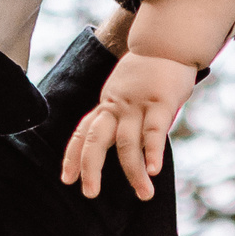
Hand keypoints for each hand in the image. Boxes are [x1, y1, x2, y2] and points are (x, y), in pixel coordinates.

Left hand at [62, 53, 196, 199]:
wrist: (168, 41)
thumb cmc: (150, 71)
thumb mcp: (127, 92)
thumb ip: (124, 115)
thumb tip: (128, 145)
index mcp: (108, 104)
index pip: (83, 132)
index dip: (73, 156)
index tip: (67, 179)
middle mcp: (117, 106)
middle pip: (95, 139)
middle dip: (90, 168)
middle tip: (89, 193)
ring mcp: (137, 105)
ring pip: (126, 143)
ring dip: (134, 172)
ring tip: (144, 194)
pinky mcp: (160, 102)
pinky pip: (152, 132)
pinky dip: (152, 153)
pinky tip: (154, 171)